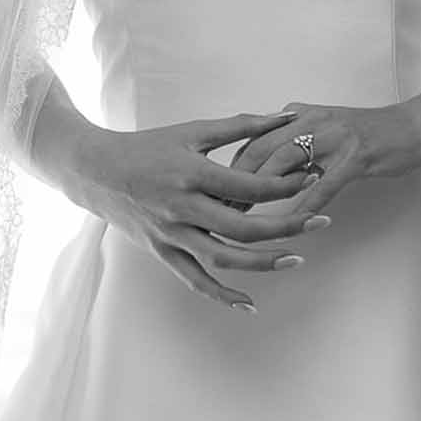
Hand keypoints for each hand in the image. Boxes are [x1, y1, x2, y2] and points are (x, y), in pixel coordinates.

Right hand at [66, 111, 326, 310]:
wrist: (97, 171)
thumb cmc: (149, 146)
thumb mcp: (193, 131)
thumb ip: (240, 126)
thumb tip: (284, 116)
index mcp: (192, 174)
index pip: (249, 186)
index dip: (284, 185)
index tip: (312, 178)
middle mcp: (182, 208)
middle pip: (244, 228)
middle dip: (287, 226)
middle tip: (323, 222)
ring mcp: (171, 234)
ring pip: (224, 259)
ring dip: (264, 263)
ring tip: (298, 258)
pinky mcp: (162, 252)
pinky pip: (195, 280)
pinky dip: (222, 295)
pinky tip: (249, 303)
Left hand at [230, 99, 420, 217]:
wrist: (411, 127)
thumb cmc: (365, 135)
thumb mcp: (321, 131)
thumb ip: (290, 143)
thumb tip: (254, 167)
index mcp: (298, 115)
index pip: (252, 141)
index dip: (230, 171)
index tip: (212, 196)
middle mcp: (310, 120)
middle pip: (260, 151)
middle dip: (236, 184)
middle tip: (220, 215)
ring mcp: (333, 136)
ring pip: (285, 166)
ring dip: (263, 196)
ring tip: (247, 224)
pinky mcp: (355, 155)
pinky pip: (324, 183)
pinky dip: (307, 205)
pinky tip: (296, 225)